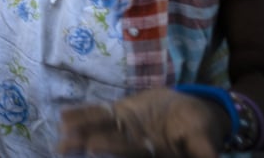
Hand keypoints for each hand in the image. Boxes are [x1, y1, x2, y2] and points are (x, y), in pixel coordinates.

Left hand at [58, 89, 226, 157]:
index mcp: (156, 154)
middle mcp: (135, 147)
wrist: (194, 109)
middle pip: (111, 147)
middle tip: (65, 147)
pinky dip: (82, 115)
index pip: (133, 154)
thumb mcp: (204, 141)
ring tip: (59, 138)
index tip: (92, 148)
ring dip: (79, 133)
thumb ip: (204, 152)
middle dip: (89, 146)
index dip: (114, 150)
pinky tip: (63, 117)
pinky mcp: (119, 116)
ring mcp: (124, 132)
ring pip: (100, 131)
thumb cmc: (202, 128)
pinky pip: (99, 115)